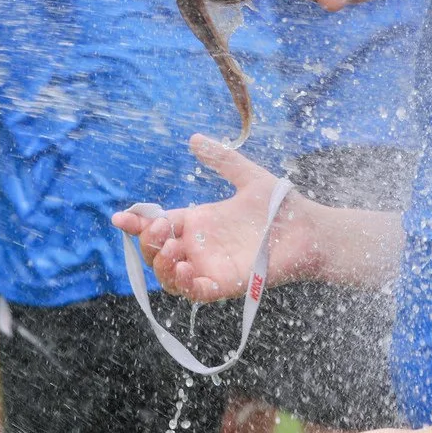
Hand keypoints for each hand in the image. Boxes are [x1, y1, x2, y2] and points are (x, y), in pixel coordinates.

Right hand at [112, 134, 309, 301]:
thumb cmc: (281, 207)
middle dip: (149, 243)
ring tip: (174, 247)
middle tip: (160, 227)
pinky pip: (196, 293)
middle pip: (157, 254)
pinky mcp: (226, 285)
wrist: (310, 230)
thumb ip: (222, 160)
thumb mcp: (248, 177)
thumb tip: (194, 138)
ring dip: (162, 265)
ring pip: (170, 278)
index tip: (121, 218)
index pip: (157, 226)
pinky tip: (187, 270)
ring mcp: (210, 268)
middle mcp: (199, 248)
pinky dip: (186, 285)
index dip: (136, 224)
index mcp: (198, 223)